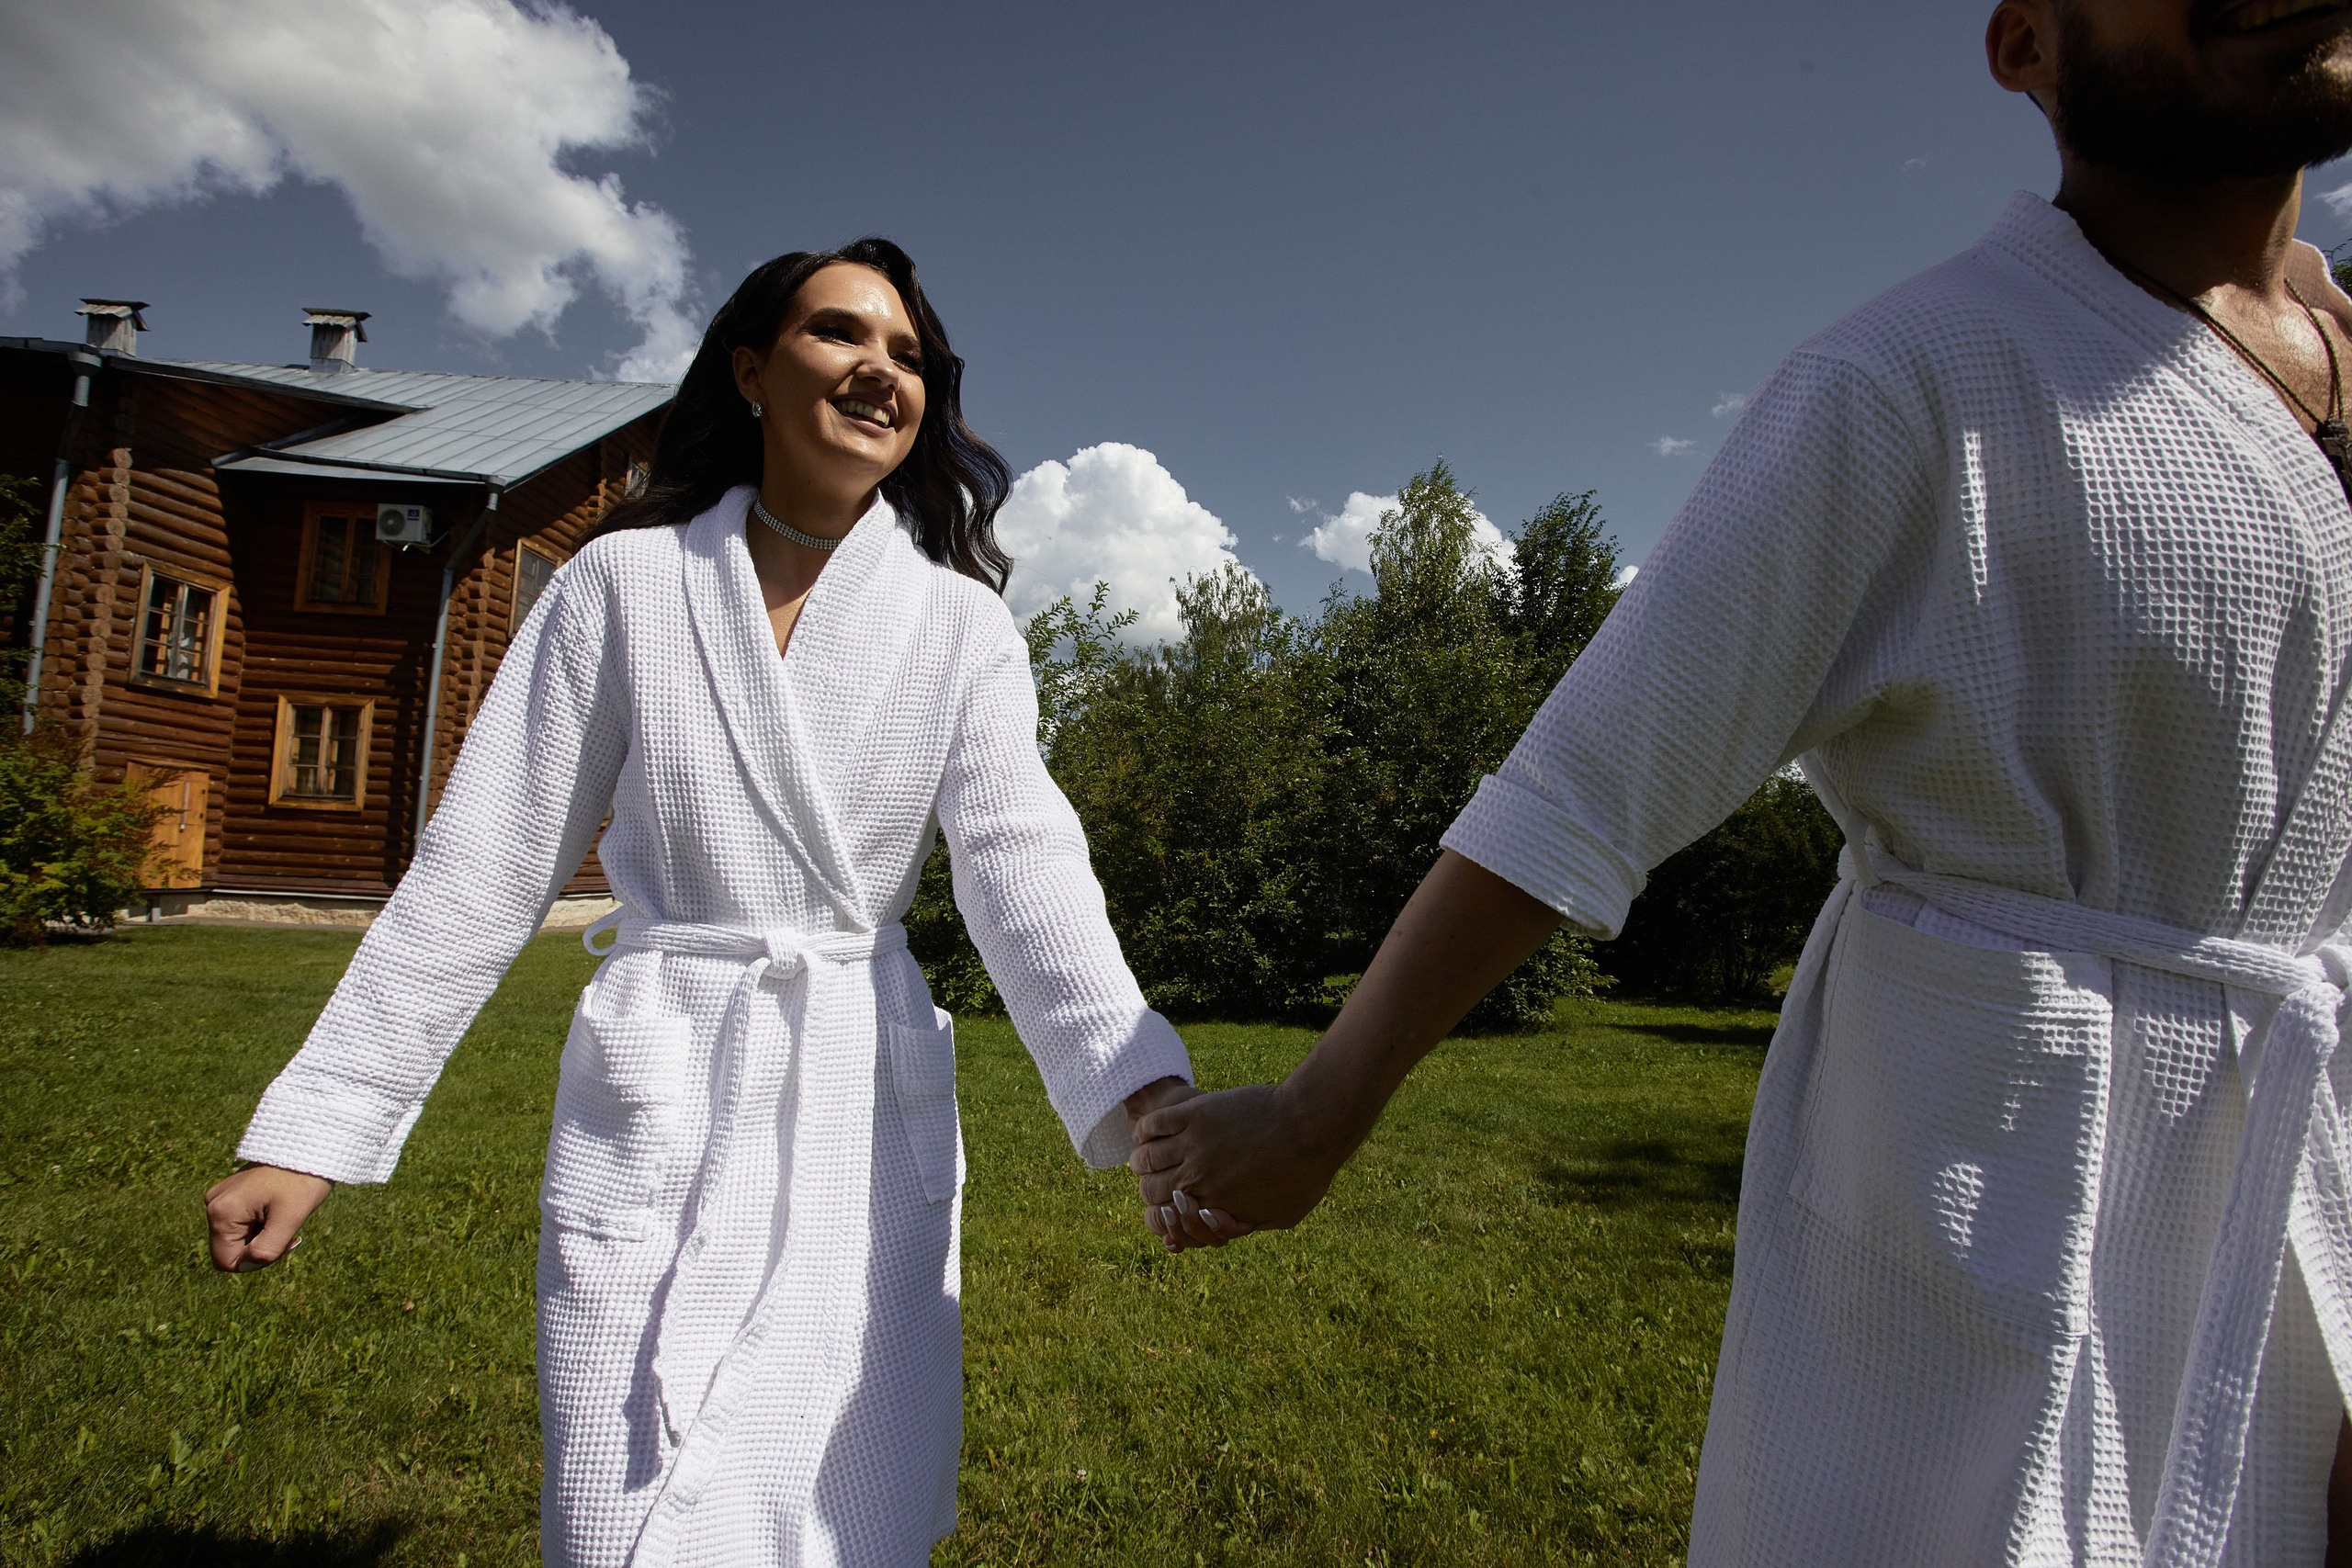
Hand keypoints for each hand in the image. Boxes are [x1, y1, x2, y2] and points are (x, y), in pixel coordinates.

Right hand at [204, 1164, 331, 1272]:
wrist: (309, 1146)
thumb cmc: (302, 1182)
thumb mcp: (289, 1220)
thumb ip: (266, 1250)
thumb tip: (246, 1265)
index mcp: (221, 1213)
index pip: (227, 1262)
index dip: (255, 1263)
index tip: (283, 1242)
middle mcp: (213, 1205)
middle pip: (232, 1250)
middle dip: (260, 1247)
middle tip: (288, 1229)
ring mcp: (221, 1198)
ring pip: (238, 1238)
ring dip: (262, 1235)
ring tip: (283, 1215)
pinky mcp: (231, 1194)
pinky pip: (241, 1223)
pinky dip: (260, 1223)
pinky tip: (278, 1208)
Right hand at [1130, 1082, 1343, 1244]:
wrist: (1313, 1125)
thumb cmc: (1305, 1173)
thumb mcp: (1281, 1216)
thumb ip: (1245, 1224)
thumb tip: (1219, 1229)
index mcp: (1213, 1206)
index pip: (1162, 1220)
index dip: (1156, 1217)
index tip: (1164, 1206)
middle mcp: (1197, 1178)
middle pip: (1148, 1189)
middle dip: (1147, 1187)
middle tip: (1153, 1178)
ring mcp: (1195, 1144)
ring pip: (1146, 1157)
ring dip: (1141, 1158)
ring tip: (1145, 1154)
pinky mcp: (1197, 1113)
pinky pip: (1154, 1123)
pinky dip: (1143, 1130)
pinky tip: (1145, 1131)